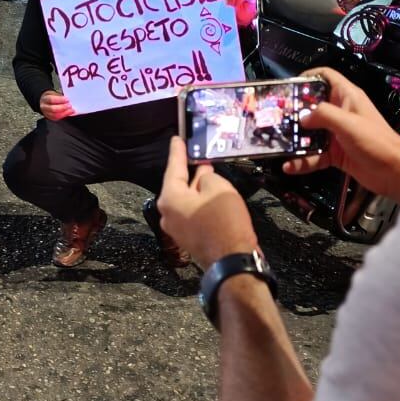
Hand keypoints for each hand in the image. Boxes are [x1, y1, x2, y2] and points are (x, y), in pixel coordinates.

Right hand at [39, 90, 74, 120]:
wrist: (44, 102)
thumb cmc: (51, 97)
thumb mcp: (54, 93)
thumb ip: (60, 96)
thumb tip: (68, 98)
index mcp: (45, 99)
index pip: (51, 99)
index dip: (60, 100)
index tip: (67, 99)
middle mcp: (44, 107)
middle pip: (52, 109)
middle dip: (63, 107)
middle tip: (70, 105)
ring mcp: (46, 113)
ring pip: (55, 115)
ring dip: (64, 113)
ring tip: (71, 110)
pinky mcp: (50, 118)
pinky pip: (57, 118)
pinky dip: (64, 115)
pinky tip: (69, 113)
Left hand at [158, 137, 257, 268]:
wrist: (232, 260)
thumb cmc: (224, 221)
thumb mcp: (219, 187)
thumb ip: (207, 177)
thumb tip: (202, 177)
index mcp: (169, 198)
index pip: (173, 168)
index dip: (178, 152)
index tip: (177, 140)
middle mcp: (167, 214)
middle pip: (178, 186)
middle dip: (190, 172)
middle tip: (199, 157)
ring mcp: (177, 229)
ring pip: (186, 200)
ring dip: (198, 188)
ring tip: (210, 174)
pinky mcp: (189, 238)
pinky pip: (192, 214)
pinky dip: (201, 203)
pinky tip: (213, 197)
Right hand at [282, 66, 399, 203]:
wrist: (394, 172)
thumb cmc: (377, 142)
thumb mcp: (348, 123)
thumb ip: (323, 115)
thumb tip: (302, 117)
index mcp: (347, 98)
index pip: (325, 77)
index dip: (307, 77)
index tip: (289, 87)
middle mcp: (341, 113)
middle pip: (312, 106)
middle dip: (294, 113)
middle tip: (277, 118)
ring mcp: (337, 134)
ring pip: (310, 133)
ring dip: (295, 140)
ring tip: (279, 143)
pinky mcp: (336, 153)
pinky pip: (314, 155)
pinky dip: (302, 161)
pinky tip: (290, 166)